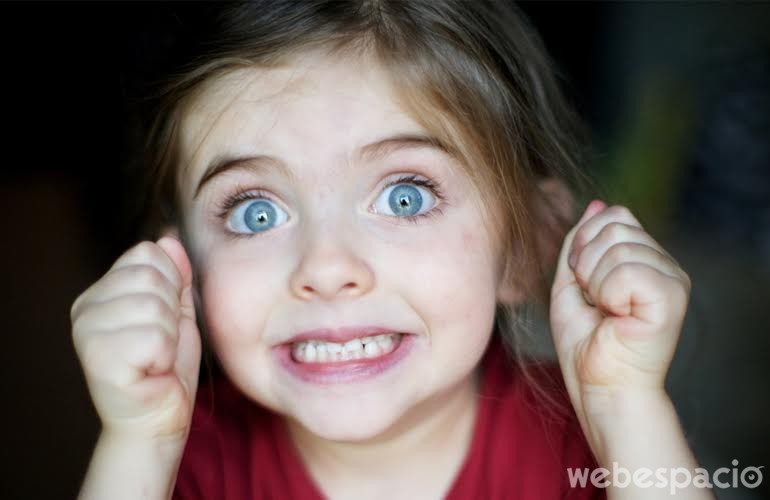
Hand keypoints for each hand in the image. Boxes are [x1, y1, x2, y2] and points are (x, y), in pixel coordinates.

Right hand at [71, 235, 200, 440]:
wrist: (159, 417)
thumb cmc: (167, 367)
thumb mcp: (176, 311)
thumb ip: (174, 275)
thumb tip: (168, 238)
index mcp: (100, 292)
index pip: (147, 252)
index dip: (172, 283)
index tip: (165, 317)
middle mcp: (84, 308)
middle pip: (151, 276)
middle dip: (171, 311)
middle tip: (161, 343)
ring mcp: (86, 332)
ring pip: (154, 306)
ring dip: (169, 336)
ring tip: (156, 358)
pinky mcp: (97, 359)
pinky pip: (155, 337)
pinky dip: (165, 357)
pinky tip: (151, 371)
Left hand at [550, 200, 690, 415]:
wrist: (600, 386)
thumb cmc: (585, 343)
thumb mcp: (570, 282)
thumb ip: (580, 242)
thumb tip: (597, 203)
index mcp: (644, 258)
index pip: (615, 216)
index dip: (584, 243)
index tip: (581, 281)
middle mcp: (665, 264)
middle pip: (615, 226)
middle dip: (586, 264)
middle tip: (594, 300)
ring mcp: (673, 278)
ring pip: (617, 246)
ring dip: (594, 283)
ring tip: (606, 311)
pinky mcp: (673, 296)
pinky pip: (626, 270)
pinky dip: (608, 294)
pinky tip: (618, 317)